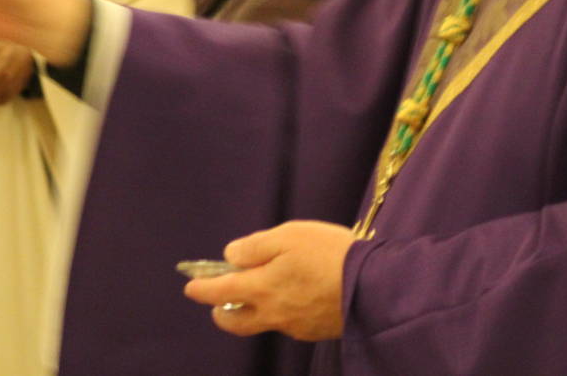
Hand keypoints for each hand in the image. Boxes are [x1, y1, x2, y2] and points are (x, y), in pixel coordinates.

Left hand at [183, 220, 353, 341]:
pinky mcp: (315, 330)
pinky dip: (281, 310)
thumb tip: (231, 257)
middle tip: (219, 302)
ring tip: (259, 293)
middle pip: (236, 322)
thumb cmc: (329, 254)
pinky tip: (295, 295)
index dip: (201, 290)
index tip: (190, 287)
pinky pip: (289, 322)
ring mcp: (295, 325)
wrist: (375, 286)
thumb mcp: (288, 236)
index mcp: (262, 288)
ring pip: (263, 322)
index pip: (220, 293)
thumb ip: (255, 247)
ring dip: (253, 311)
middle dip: (221, 313)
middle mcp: (274, 313)